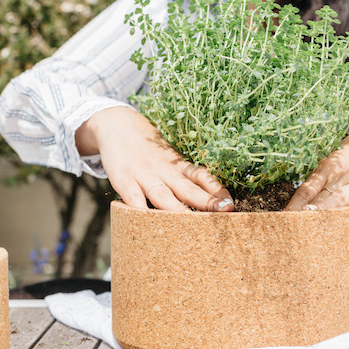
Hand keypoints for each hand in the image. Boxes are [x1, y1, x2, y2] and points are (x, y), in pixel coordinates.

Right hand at [75, 107, 233, 211]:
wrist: (117, 124)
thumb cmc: (149, 149)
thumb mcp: (171, 159)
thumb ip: (187, 177)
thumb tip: (213, 198)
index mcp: (179, 165)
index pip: (202, 177)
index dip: (217, 190)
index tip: (230, 203)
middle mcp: (165, 170)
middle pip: (188, 189)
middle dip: (207, 202)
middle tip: (224, 211)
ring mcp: (144, 175)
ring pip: (163, 196)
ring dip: (177, 210)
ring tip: (191, 224)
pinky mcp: (123, 180)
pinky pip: (133, 199)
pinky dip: (140, 211)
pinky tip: (148, 224)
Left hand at [285, 115, 348, 220]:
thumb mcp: (336, 161)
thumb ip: (322, 180)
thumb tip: (300, 204)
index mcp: (327, 169)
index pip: (306, 189)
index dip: (294, 203)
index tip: (281, 217)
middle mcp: (341, 176)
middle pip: (321, 196)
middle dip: (306, 210)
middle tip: (291, 223)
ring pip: (343, 198)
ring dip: (329, 208)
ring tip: (316, 218)